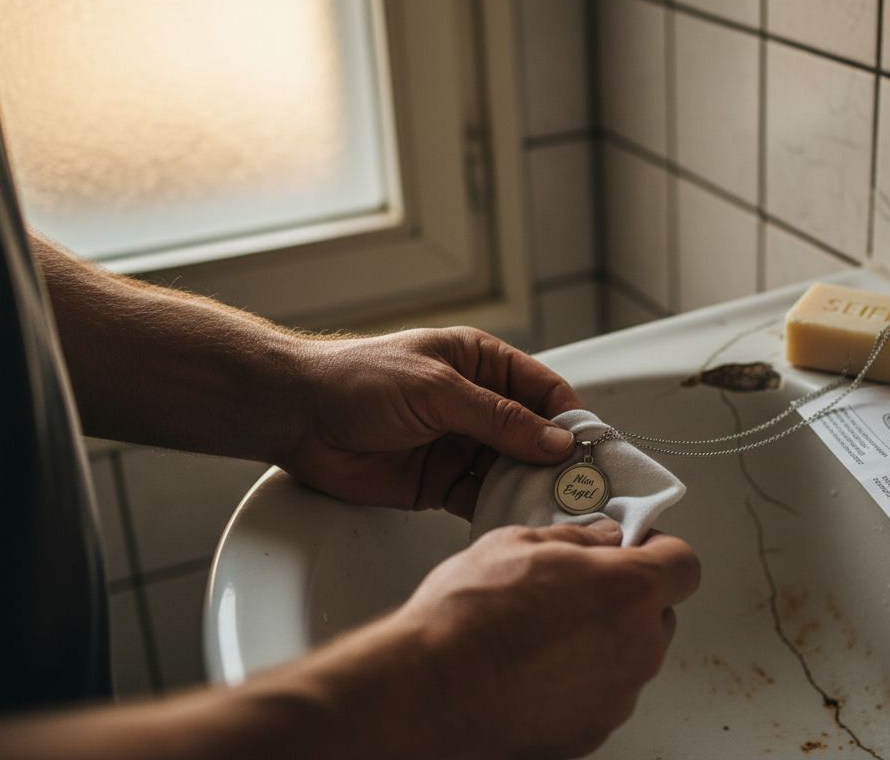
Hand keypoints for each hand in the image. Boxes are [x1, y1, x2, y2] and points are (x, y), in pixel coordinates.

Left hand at [279, 326, 580, 516]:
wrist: (296, 415)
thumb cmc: (358, 380)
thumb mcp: (439, 390)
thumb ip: (499, 419)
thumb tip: (556, 441)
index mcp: (483, 364)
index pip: (545, 392)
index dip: (571, 419)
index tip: (593, 450)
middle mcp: (478, 405)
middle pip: (536, 437)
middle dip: (558, 463)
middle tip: (585, 492)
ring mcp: (460, 446)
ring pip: (512, 472)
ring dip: (532, 490)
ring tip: (557, 513)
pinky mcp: (440, 483)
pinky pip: (482, 499)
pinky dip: (500, 511)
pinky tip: (517, 524)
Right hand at [324, 520, 701, 759]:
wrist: (429, 690)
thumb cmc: (466, 619)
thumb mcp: (518, 543)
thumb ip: (576, 538)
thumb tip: (599, 538)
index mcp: (629, 590)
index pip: (683, 564)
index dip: (659, 551)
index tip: (634, 547)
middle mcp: (636, 647)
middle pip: (658, 614)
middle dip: (627, 598)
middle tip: (577, 587)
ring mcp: (616, 697)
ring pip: (629, 658)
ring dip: (602, 642)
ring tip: (542, 632)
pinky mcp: (590, 732)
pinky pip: (601, 696)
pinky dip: (579, 682)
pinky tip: (533, 669)